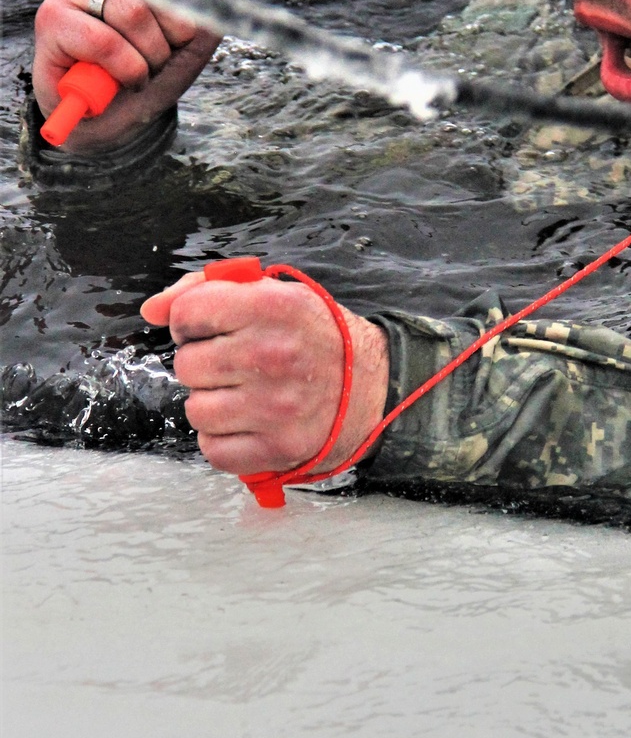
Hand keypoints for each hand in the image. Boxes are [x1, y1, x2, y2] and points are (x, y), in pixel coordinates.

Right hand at [32, 0, 245, 152]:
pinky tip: (124, 80)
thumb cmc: (156, 62)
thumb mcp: (200, 29)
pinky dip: (128, 71)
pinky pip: (106, 43)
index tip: (187, 23)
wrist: (121, 115)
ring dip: (152, 56)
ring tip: (143, 68)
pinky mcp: (51, 19)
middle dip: (177, 31)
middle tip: (164, 52)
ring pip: (132, 14)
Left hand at [140, 274, 389, 476]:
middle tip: (234, 363)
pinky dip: (223, 438)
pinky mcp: (276, 446)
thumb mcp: (272, 293)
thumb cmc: (314, 335)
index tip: (212, 328)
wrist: (371, 385)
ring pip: (196, 409)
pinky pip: (212, 448)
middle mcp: (271, 355)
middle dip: (204, 363)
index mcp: (272, 306)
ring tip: (242, 393)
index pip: (188, 313)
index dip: (192, 321)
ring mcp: (274, 406)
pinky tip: (247, 421)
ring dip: (212, 403)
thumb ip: (205, 289)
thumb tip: (152, 309)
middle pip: (187, 364)